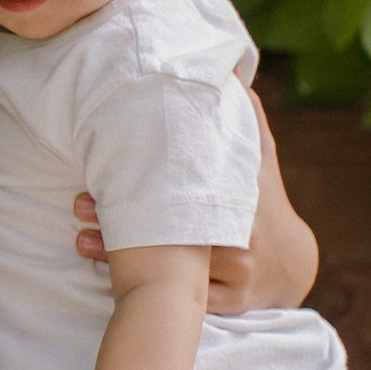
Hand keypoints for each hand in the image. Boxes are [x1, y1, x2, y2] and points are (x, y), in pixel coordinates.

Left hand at [73, 91, 317, 315]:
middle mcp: (241, 234)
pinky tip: (105, 278)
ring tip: (81, 240)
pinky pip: (182, 302)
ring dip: (120, 258)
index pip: (189, 188)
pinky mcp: (231, 303)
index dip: (145, 181)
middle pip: (172, 230)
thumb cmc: (261, 199)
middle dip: (122, 219)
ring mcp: (238, 273)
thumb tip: (232, 66)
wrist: (292, 262)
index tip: (104, 169)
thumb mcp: (256, 158)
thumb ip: (242, 117)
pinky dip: (144, 291)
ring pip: (171, 269)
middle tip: (78, 205)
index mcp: (243, 195)